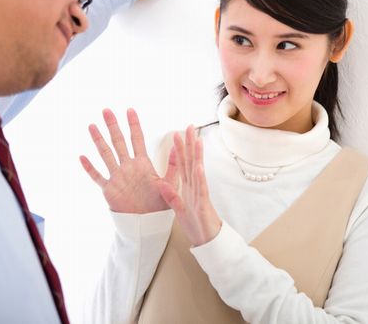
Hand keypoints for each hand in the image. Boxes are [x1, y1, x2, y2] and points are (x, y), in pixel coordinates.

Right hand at [80, 108, 178, 213]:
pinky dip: (89, 168)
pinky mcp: (109, 190)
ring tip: (92, 126)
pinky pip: (98, 177)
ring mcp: (117, 177)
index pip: (137, 139)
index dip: (133, 125)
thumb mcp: (169, 182)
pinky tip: (82, 156)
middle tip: (107, 110)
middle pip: (119, 142)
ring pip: (106, 154)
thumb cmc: (159, 204)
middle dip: (113, 126)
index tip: (130, 110)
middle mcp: (128, 167)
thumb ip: (173, 164)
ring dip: (99, 140)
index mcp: (142, 164)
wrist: (148, 223)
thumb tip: (180, 144)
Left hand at [158, 126, 221, 245]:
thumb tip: (160, 183)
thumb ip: (170, 195)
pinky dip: (201, 178)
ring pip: (198, 171)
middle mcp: (195, 186)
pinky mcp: (203, 203)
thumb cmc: (195, 225)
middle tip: (189, 126)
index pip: (183, 164)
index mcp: (188, 187)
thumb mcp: (178, 209)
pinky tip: (199, 167)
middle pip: (192, 161)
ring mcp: (200, 194)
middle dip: (190, 144)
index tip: (176, 134)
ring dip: (197, 155)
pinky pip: (201, 189)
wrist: (207, 240)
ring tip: (196, 140)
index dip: (180, 149)